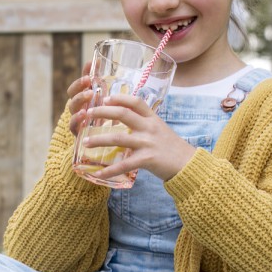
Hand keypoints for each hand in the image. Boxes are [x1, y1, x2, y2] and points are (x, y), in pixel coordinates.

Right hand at [65, 61, 95, 138]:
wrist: (101, 139)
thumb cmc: (100, 115)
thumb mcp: (100, 96)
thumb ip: (97, 80)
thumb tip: (98, 60)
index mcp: (81, 98)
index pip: (75, 87)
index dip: (80, 80)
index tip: (89, 74)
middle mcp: (76, 108)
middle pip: (72, 95)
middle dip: (79, 88)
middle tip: (89, 82)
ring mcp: (76, 119)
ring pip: (72, 108)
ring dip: (79, 100)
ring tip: (89, 95)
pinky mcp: (78, 132)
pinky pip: (73, 125)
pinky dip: (76, 118)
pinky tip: (84, 114)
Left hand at [78, 93, 196, 181]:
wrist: (188, 165)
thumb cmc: (171, 147)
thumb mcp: (159, 129)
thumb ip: (144, 123)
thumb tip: (125, 117)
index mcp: (152, 118)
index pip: (135, 101)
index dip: (119, 97)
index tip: (104, 98)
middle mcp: (149, 127)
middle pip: (123, 114)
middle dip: (102, 112)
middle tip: (87, 113)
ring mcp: (148, 143)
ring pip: (118, 138)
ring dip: (98, 139)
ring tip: (84, 141)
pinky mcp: (147, 160)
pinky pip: (124, 165)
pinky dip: (109, 170)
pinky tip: (98, 174)